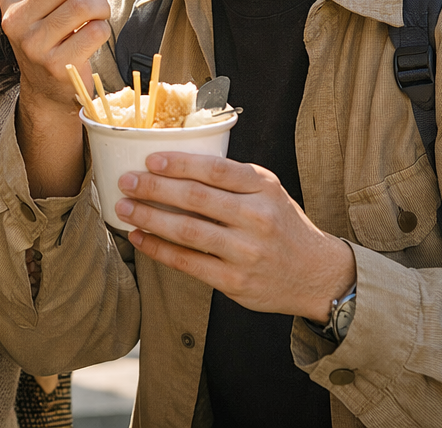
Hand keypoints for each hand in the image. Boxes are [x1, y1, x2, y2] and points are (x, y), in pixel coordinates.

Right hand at [0, 0, 113, 197]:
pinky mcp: (54, 66)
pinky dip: (103, 29)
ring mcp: (31, 45)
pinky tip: (95, 35)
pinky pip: (93, 33)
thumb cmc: (55, 33)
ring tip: (100, 13)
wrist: (49, 86)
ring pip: (82, 5)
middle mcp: (14, 20)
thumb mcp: (50, 1)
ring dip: (102, 5)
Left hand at [117, 153, 355, 322]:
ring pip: (188, 231)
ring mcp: (246, 252)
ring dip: (150, 218)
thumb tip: (176, 164)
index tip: (150, 159)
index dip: (179, 163)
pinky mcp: (235, 282)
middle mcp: (257, 218)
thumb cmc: (283, 225)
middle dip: (154, 188)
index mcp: (264, 188)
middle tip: (127, 181)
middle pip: (196, 198)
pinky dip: (159, 249)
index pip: (216, 170)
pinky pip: (189, 263)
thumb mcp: (270, 191)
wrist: (316, 275)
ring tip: (124, 209)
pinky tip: (140, 238)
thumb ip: (233, 179)